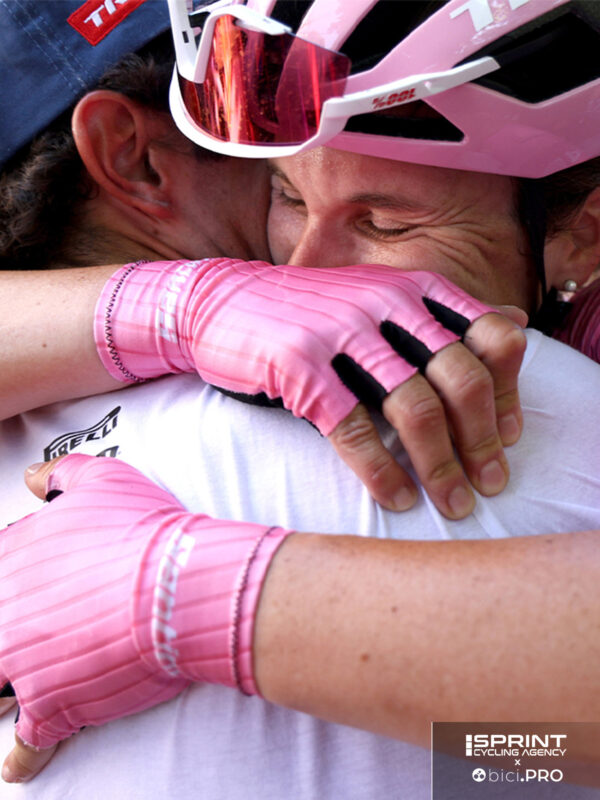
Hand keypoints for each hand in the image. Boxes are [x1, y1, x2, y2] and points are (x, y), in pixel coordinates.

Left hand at [0, 456, 290, 782]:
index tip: (22, 593)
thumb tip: (33, 479)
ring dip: (2, 692)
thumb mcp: (102, 478)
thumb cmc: (146, 529)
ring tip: (13, 693)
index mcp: (11, 559)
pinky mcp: (52, 707)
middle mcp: (5, 613)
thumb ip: (59, 474)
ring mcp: (22, 663)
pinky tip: (19, 760)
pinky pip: (25, 744)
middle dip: (7, 635)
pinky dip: (23, 757)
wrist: (183, 583)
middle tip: (25, 639)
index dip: (11, 584)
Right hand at [97, 260, 525, 517]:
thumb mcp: (383, 295)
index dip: (510, 393)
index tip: (509, 439)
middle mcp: (386, 303)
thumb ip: (447, 312)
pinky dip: (381, 471)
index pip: (492, 338)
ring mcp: (341, 332)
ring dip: (441, 465)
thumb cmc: (310, 311)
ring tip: (452, 503)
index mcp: (415, 288)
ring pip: (414, 406)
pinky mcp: (301, 366)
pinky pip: (354, 428)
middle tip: (490, 485)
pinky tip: (396, 496)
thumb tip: (518, 320)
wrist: (221, 301)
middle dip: (483, 440)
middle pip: (461, 377)